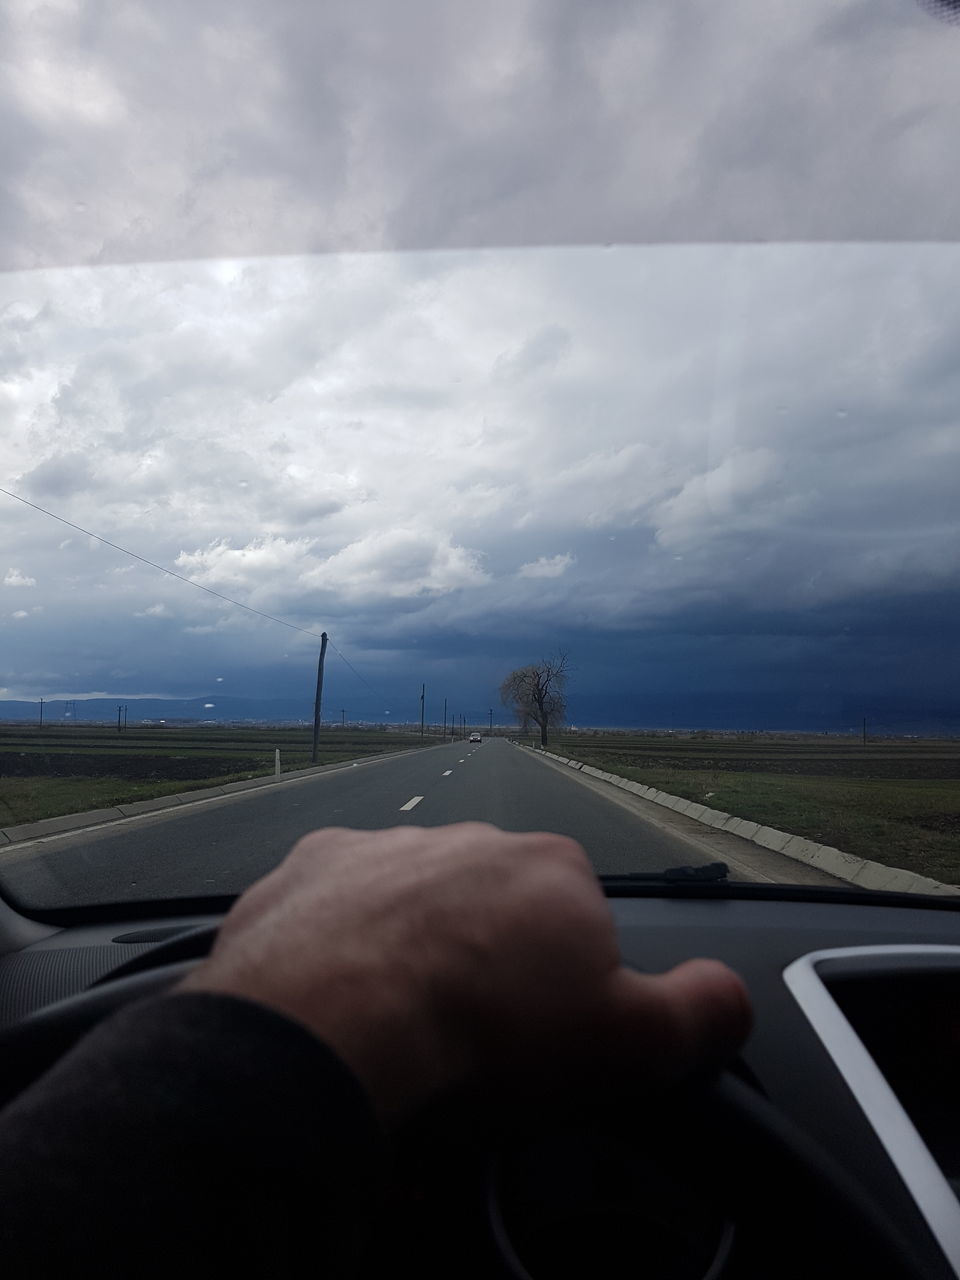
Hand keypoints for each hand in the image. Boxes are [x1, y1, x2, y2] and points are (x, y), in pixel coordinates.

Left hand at [178, 823, 750, 1123]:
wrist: (334, 1016)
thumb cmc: (485, 1027)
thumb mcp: (632, 1040)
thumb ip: (704, 1010)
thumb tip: (733, 995)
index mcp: (553, 867)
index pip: (580, 919)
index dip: (565, 983)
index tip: (540, 1033)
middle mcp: (472, 837)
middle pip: (494, 903)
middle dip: (487, 955)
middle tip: (470, 1032)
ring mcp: (385, 845)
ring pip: (414, 898)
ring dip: (412, 942)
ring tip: (399, 1018)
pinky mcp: (311, 867)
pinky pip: (337, 903)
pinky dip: (339, 940)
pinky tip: (339, 991)